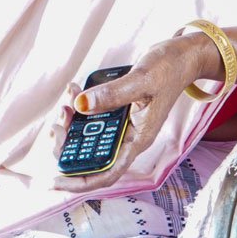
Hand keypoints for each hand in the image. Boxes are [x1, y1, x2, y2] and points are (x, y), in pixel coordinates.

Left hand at [52, 37, 201, 191]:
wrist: (181, 56)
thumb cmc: (169, 69)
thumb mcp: (141, 79)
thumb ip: (112, 94)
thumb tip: (80, 106)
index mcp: (138, 139)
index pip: (108, 172)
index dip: (80, 181)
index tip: (54, 180)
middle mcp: (129, 136)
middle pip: (93, 155)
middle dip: (69, 146)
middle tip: (56, 127)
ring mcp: (123, 124)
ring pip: (90, 134)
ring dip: (72, 124)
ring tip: (64, 105)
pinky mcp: (118, 111)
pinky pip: (94, 115)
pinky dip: (80, 105)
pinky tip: (74, 90)